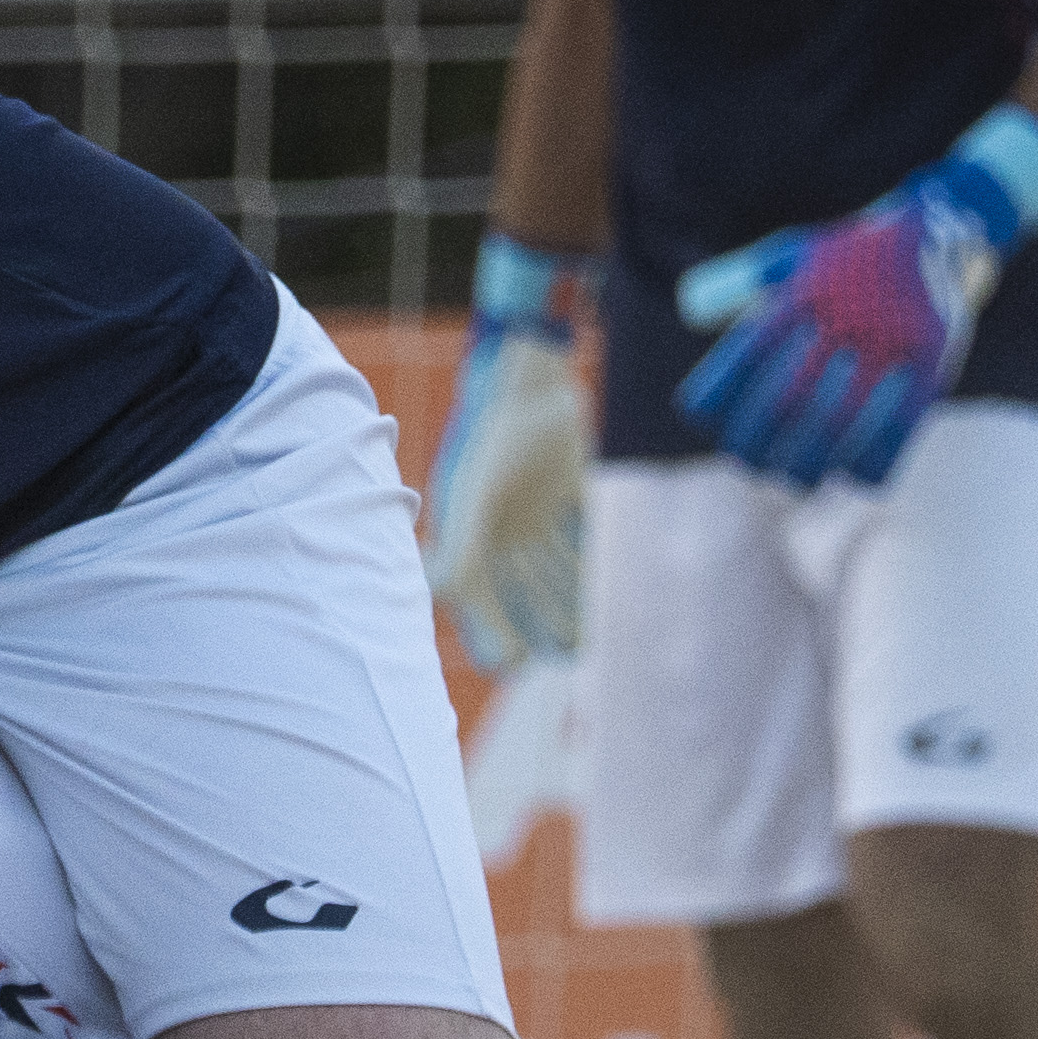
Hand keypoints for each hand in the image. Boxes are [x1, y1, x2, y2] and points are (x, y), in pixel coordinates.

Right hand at [422, 239, 590, 670]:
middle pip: (519, 591)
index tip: (513, 664)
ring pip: (552, 569)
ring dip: (566, 603)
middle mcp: (500, 526)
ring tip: (583, 640)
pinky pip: (579, 532)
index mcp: (469, 533)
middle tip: (565, 657)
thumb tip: (438, 594)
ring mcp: (534, 507)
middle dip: (538, 625)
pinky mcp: (568, 486)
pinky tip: (599, 586)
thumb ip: (458, 547)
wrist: (525, 373)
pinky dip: (586, 560)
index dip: (490, 634)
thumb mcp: (470, 493)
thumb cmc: (490, 433)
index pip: (477, 600)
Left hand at [675, 107, 1037, 490]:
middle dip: (757, 442)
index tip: (703, 419)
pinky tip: (851, 472)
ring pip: (836, 423)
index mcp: (803, 290)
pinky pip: (896, 427)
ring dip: (807, 462)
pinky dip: (869, 460)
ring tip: (794, 478)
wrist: (936, 233)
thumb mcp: (794, 254)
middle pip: (784, 398)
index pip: (744, 354)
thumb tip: (691, 307)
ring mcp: (888, 340)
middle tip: (749, 461)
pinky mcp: (930, 363)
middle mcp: (842, 315)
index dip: (716, 395)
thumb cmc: (848, 258)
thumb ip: (741, 278)